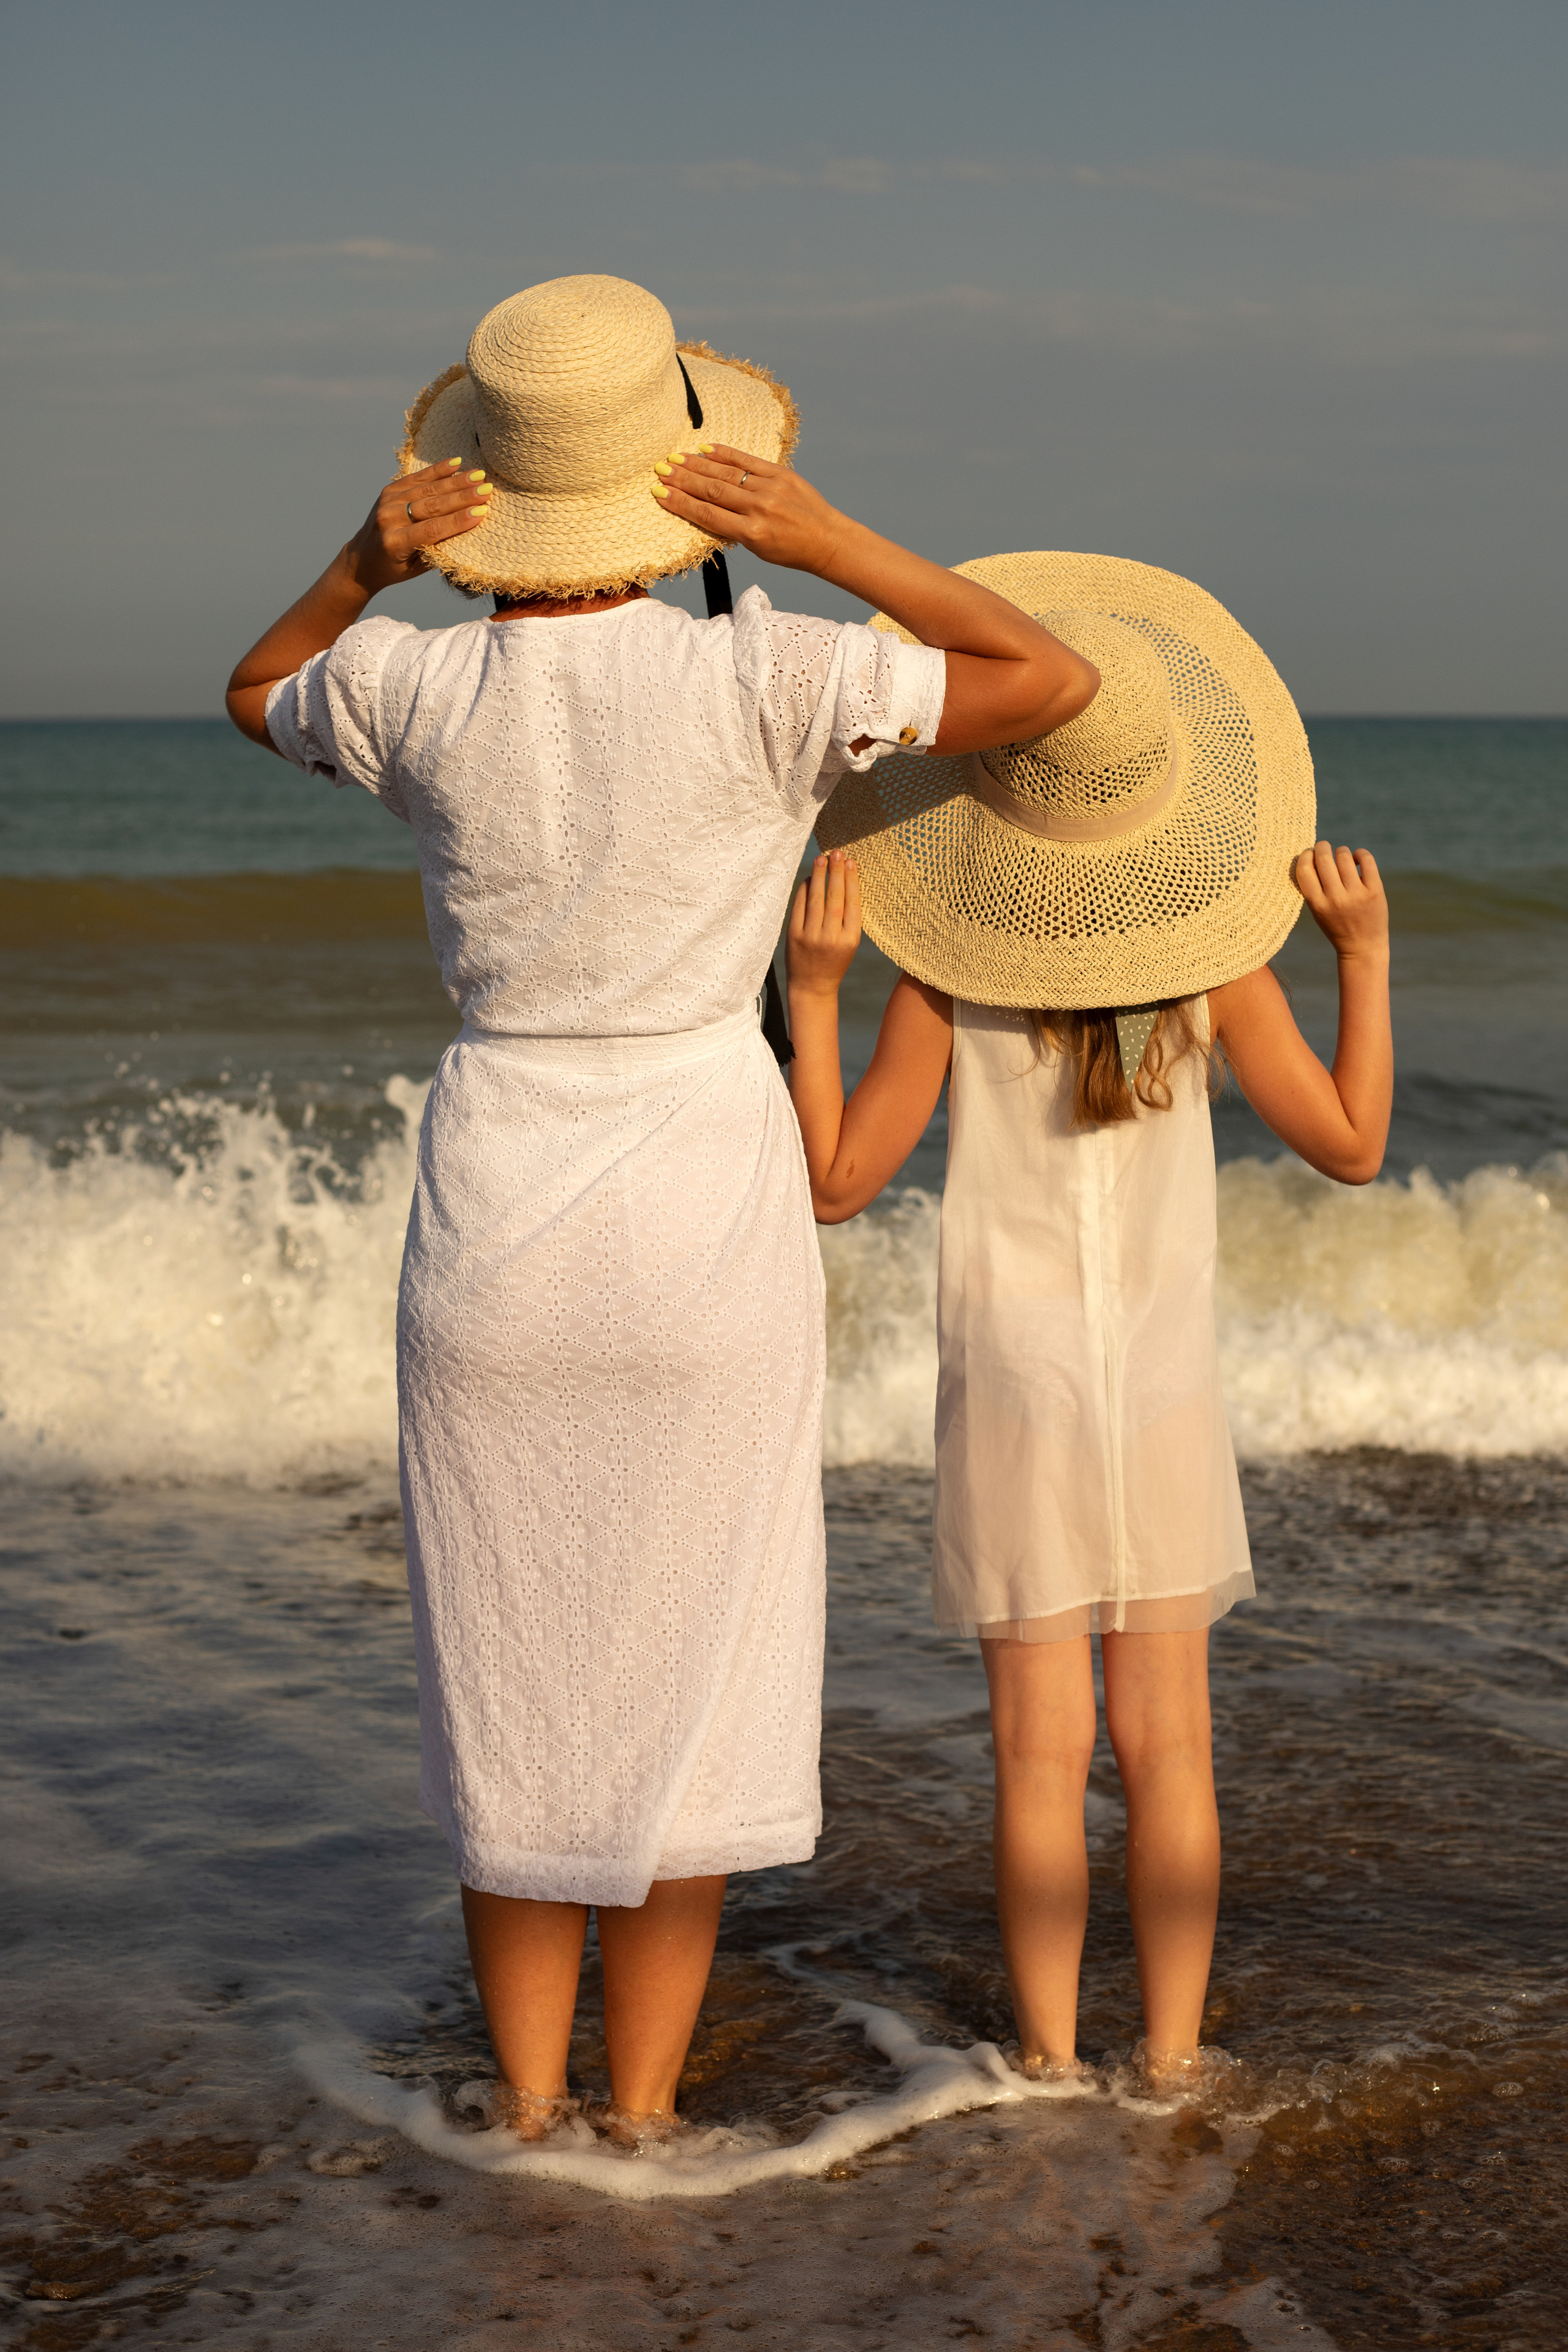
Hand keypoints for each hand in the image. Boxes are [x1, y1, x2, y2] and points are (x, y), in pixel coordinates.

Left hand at [345, 457, 494, 594]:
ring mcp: (388, 501)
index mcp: (395, 542)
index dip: (457, 521)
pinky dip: (438, 470)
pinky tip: (456, 463)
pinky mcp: (390, 490)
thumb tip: (467, 529)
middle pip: (431, 505)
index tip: (481, 512)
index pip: (432, 529)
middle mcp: (389, 519)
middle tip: (486, 490)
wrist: (362, 557)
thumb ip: (437, 549)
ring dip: (455, 481)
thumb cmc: (394, 567)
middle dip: (462, 497)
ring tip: (478, 476)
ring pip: (427, 489)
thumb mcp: (416, 567)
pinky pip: (417, 477)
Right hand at [653, 444, 846, 574]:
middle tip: (660, 470)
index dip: (680, 503)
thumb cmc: (791, 551)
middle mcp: (759, 509)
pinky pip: (748, 461)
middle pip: (712, 490)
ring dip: (697, 465)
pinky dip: (726, 454)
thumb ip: (733, 529)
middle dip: (683, 480)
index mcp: (751, 533)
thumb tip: (704, 507)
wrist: (828, 540)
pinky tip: (706, 448)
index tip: (659, 494)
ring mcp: (771, 489)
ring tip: (675, 459)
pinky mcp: (781, 474)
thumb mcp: (758, 550)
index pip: (707, 514)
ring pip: (726, 474)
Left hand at [787, 850, 861, 996]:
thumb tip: (844, 881)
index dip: (852, 880)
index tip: (852, 862)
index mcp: (850, 939)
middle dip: (836, 872)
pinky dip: (804, 890)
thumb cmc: (834, 961)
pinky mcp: (794, 936)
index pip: (852, 903)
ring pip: (816, 899)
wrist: (812, 987)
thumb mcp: (848, 943)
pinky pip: (800, 907)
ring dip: (819, 876)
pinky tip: (809, 878)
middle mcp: (831, 937)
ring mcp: (811, 936)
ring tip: (822, 858)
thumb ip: (848, 918)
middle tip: (837, 852)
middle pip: (835, 898)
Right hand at [1293, 841, 1388, 960]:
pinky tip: (1357, 858)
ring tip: (1343, 857)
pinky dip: (1360, 853)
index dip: (1305, 856)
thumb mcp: (1318, 912)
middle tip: (1324, 847)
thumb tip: (1312, 855)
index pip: (1304, 870)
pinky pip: (1366, 860)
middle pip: (1324, 859)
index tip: (1309, 854)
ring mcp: (1356, 894)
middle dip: (1322, 847)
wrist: (1362, 946)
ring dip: (1341, 852)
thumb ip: (1313, 888)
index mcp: (1317, 904)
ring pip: (1344, 856)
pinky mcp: (1375, 890)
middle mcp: (1336, 898)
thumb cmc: (1336, 925)